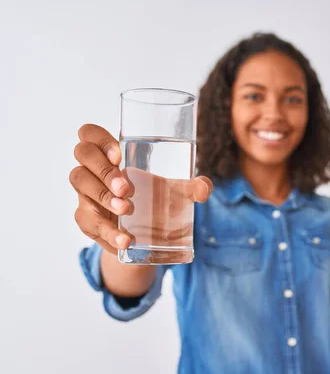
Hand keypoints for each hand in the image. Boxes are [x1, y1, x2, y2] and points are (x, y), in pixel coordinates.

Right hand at [70, 124, 212, 254]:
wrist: (143, 234)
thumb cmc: (155, 198)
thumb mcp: (175, 191)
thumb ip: (193, 187)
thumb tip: (203, 188)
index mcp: (112, 154)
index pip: (90, 133)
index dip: (99, 139)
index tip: (120, 155)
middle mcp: (94, 168)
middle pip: (82, 154)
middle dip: (104, 170)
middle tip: (127, 188)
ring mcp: (86, 193)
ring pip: (80, 182)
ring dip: (103, 196)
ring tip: (126, 210)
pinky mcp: (86, 218)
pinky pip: (88, 221)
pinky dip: (108, 231)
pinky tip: (125, 240)